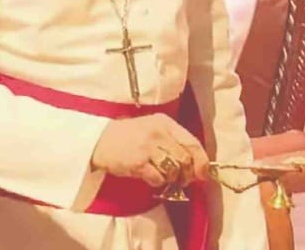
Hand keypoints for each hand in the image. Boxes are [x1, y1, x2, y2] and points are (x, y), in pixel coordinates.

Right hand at [90, 114, 209, 187]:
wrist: (100, 140)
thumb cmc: (131, 137)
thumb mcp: (154, 130)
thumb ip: (175, 143)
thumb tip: (197, 166)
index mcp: (165, 123)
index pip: (192, 142)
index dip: (202, 161)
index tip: (204, 173)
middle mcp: (158, 133)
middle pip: (185, 159)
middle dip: (187, 174)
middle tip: (182, 180)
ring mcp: (147, 147)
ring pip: (173, 170)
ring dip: (172, 179)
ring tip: (165, 178)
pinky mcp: (137, 162)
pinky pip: (158, 178)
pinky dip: (158, 182)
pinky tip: (150, 177)